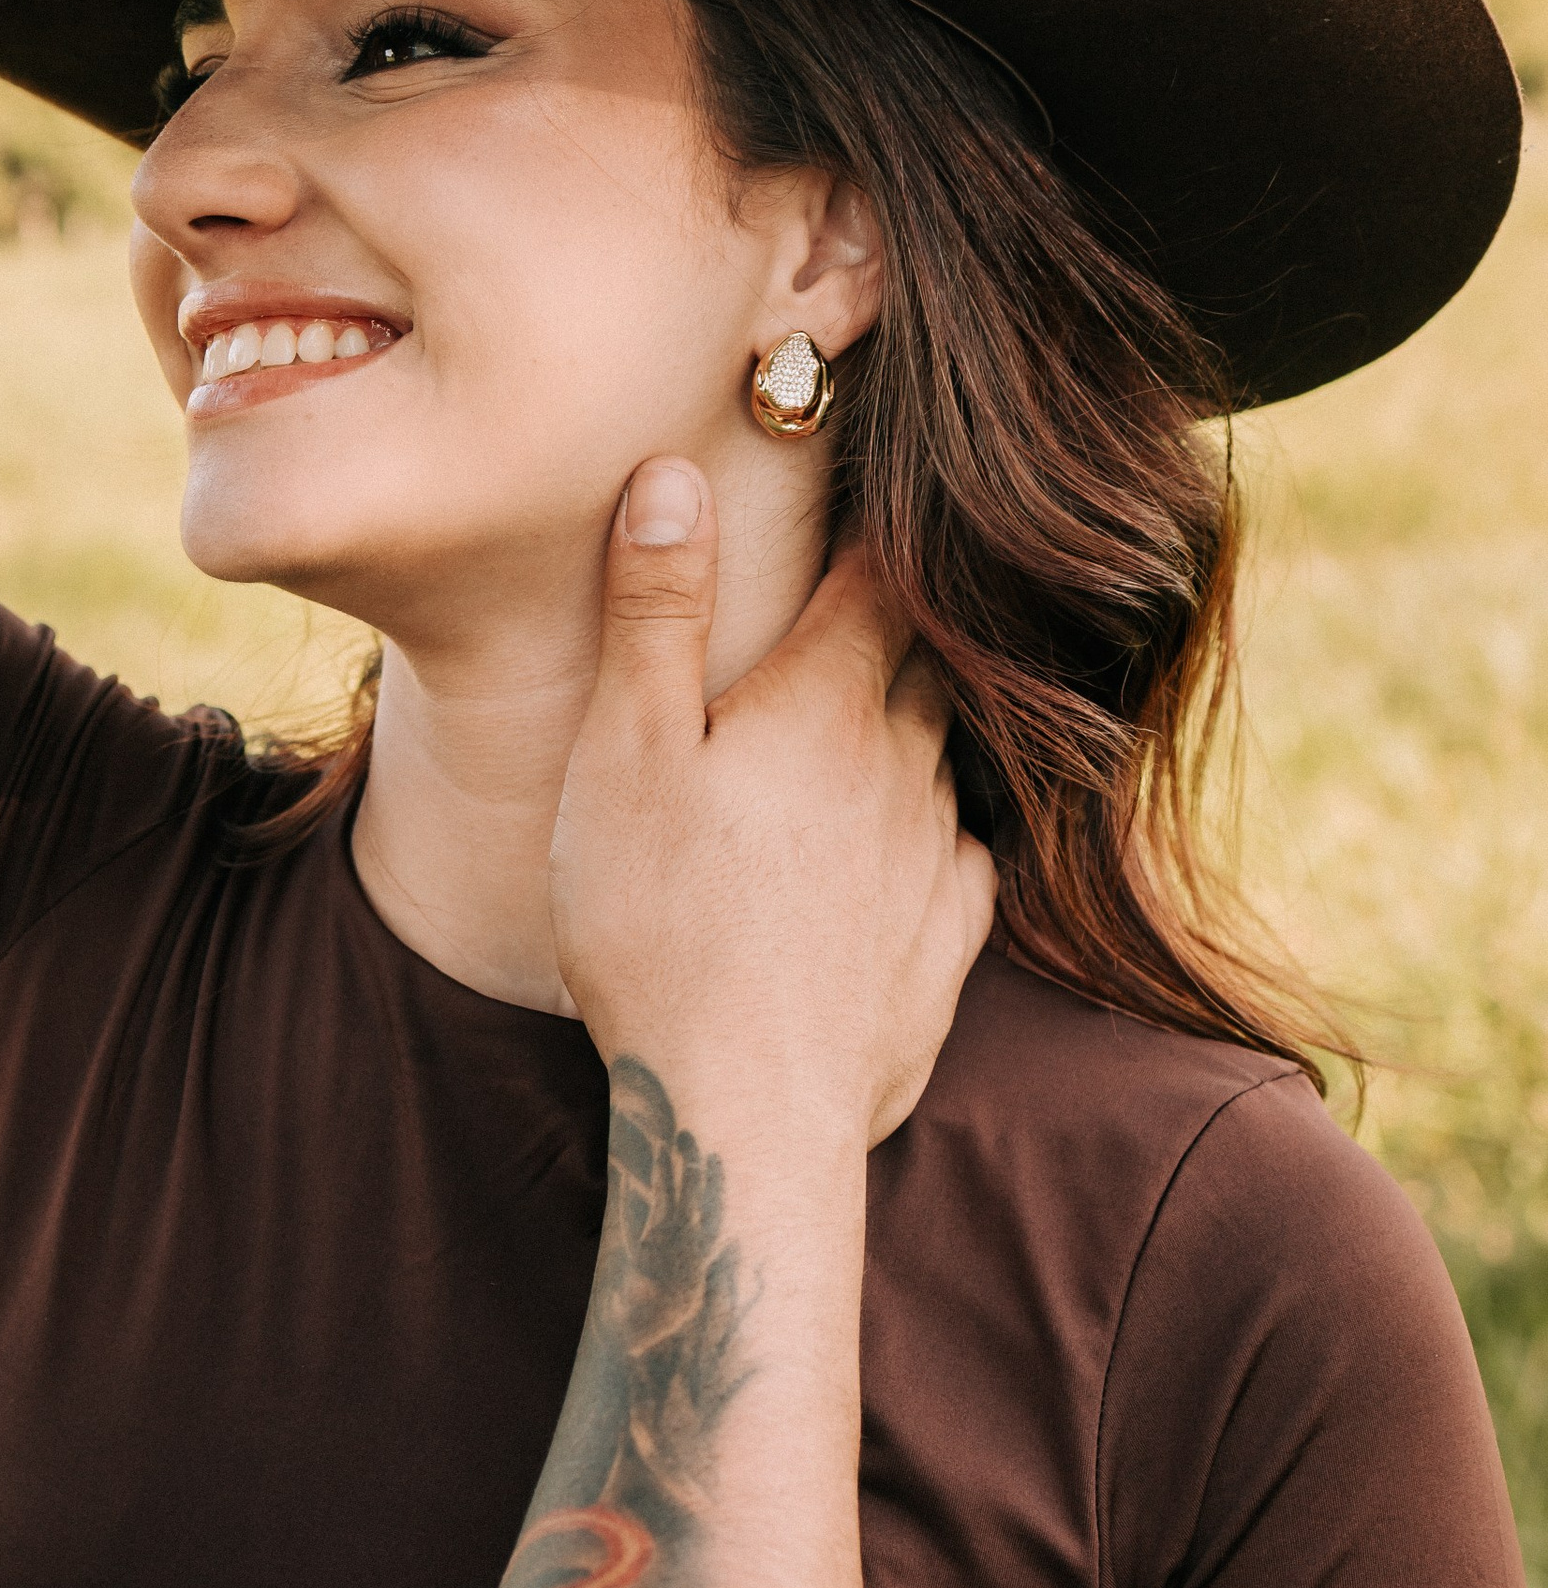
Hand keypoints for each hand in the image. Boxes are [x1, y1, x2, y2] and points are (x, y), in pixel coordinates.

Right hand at [550, 459, 995, 1146]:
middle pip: (924, 660)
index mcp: (827, 703)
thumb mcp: (625, 753)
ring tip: (859, 720)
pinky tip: (900, 847)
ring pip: (943, 757)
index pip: (881, 577)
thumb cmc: (661, 926)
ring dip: (911, 726)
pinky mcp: (949, 945)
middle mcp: (904, 766)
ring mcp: (936, 859)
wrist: (746, 1114)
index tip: (868, 491)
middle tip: (857, 597)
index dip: (878, 528)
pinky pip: (962, 857)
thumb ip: (654, 611)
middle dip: (899, 621)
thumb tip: (674, 473)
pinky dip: (932, 831)